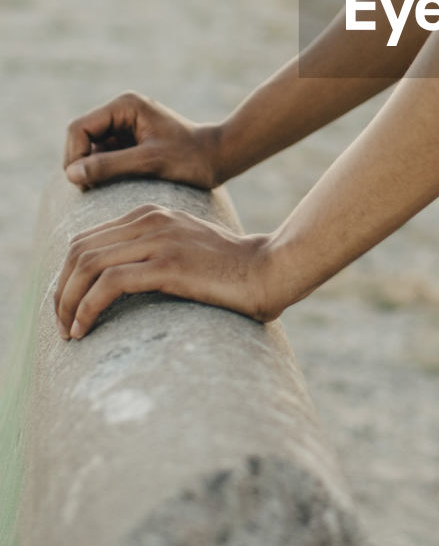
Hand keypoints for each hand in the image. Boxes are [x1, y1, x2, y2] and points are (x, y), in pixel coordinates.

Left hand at [54, 205, 279, 339]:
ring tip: (70, 332)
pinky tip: (86, 329)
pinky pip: (109, 283)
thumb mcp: (182, 250)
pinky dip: (88, 308)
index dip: (66, 276)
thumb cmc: (229, 270)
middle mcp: (150, 219)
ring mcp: (159, 240)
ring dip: (69, 303)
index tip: (67, 308)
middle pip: (79, 251)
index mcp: (149, 213)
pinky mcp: (169, 264)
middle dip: (61, 291)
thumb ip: (151, 252)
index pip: (86, 239)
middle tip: (62, 325)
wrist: (269, 269)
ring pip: (87, 265)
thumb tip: (113, 283)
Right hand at [64, 91, 221, 190]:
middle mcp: (121, 111)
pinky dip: (103, 173)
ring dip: (92, 171)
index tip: (84, 183)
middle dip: (81, 165)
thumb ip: (110, 166)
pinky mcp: (128, 142)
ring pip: (89, 150)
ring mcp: (124, 127)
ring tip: (109, 190)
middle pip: (80, 139)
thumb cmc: (191, 158)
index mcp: (125, 105)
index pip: (79, 129)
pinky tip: (117, 187)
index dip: (74, 157)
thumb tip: (71, 174)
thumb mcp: (150, 163)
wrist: (219, 158)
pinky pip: (103, 158)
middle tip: (93, 191)